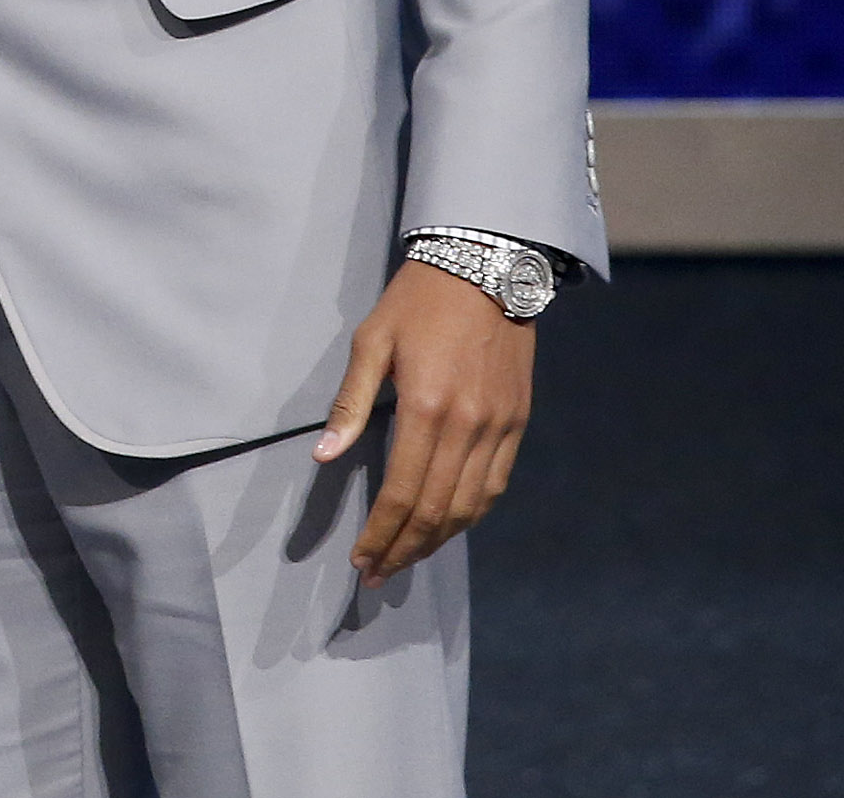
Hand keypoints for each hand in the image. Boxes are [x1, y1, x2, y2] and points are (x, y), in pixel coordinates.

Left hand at [315, 258, 536, 585]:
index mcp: (427, 407)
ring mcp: (499, 426)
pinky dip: (471, 513)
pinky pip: (496, 483)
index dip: (381, 533)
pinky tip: (448, 526)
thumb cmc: (416, 302)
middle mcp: (469, 425)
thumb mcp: (371, 342)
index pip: (403, 492)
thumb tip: (325, 458)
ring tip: (407, 558)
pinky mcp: (518, 422)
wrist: (486, 269)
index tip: (360, 560)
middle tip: (377, 574)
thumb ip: (350, 403)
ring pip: (471, 505)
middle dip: (405, 549)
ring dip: (439, 540)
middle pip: (438, 510)